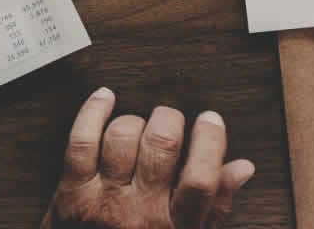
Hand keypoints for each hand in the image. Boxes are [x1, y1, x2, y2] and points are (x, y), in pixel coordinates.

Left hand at [41, 90, 255, 228]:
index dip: (210, 141)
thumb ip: (216, 205)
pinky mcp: (72, 193)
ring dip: (134, 121)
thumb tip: (242, 167)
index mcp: (176, 227)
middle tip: (171, 119)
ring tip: (140, 128)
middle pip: (160, 145)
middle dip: (169, 119)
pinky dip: (92, 113)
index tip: (211, 120)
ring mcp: (104, 202)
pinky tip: (105, 98)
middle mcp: (140, 213)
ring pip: (121, 136)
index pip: (201, 179)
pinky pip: (80, 141)